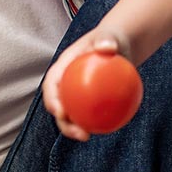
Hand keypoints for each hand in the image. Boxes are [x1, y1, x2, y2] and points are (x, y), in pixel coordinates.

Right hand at [41, 26, 131, 140]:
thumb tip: (107, 47)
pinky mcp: (87, 101)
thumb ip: (106, 39)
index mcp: (63, 67)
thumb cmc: (111, 38)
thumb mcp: (109, 35)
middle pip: (58, 105)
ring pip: (71, 114)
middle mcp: (65, 83)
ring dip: (75, 129)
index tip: (61, 112)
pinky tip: (104, 131)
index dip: (52, 99)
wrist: (119, 45)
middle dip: (62, 122)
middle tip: (79, 132)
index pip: (51, 84)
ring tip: (87, 137)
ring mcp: (75, 94)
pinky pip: (89, 114)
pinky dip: (94, 124)